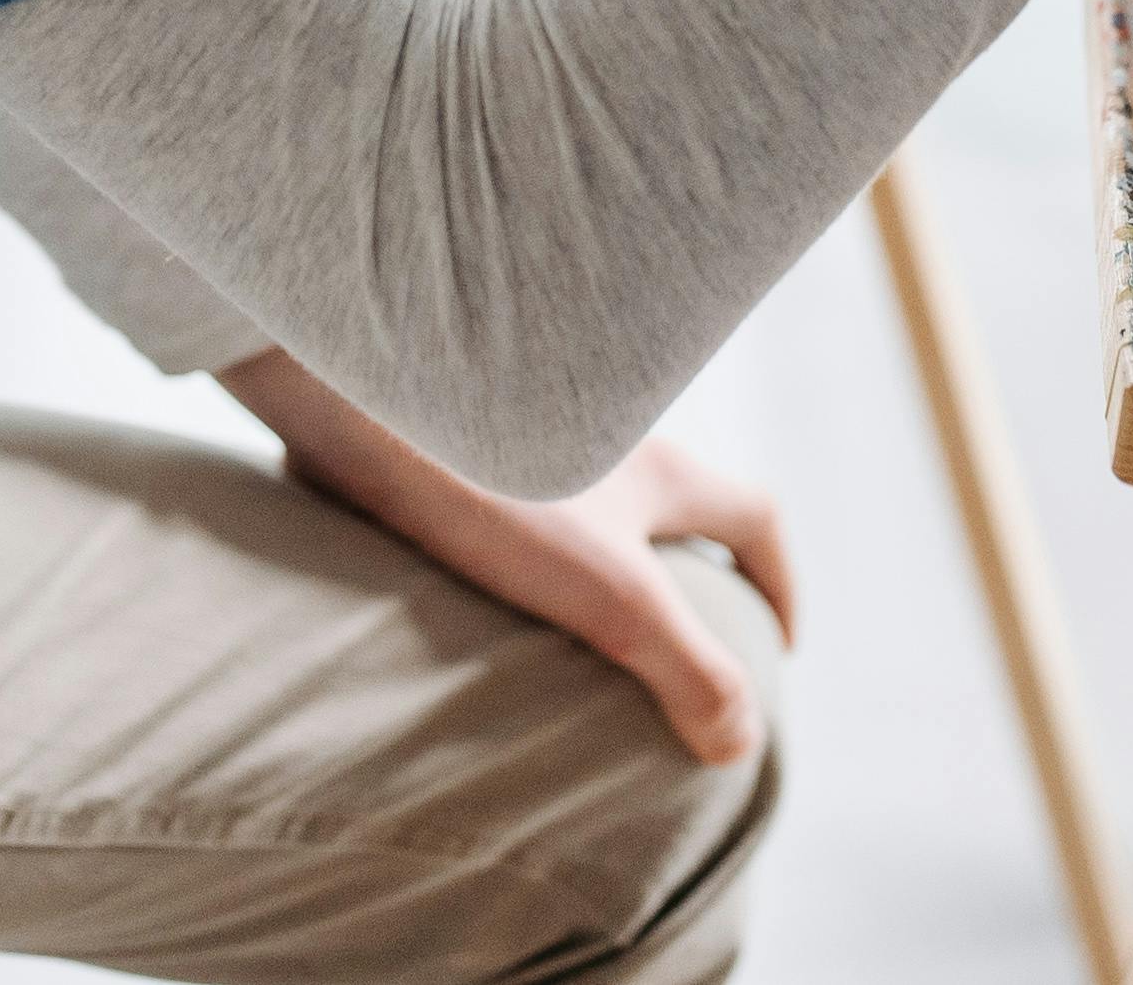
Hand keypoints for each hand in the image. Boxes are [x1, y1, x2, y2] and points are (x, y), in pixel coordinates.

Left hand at [218, 353, 792, 766]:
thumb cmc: (484, 482)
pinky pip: (512, 496)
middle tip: (679, 647)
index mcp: (659, 465)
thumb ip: (685, 667)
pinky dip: (520, 548)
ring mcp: (528, 431)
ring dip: (601, 559)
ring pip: (592, 498)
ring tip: (574, 636)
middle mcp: (605, 432)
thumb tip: (739, 744)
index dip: (779, 588)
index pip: (754, 516)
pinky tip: (478, 593)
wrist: (354, 388)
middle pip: (677, 500)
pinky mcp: (458, 440)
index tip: (776, 651)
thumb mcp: (607, 592)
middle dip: (691, 570)